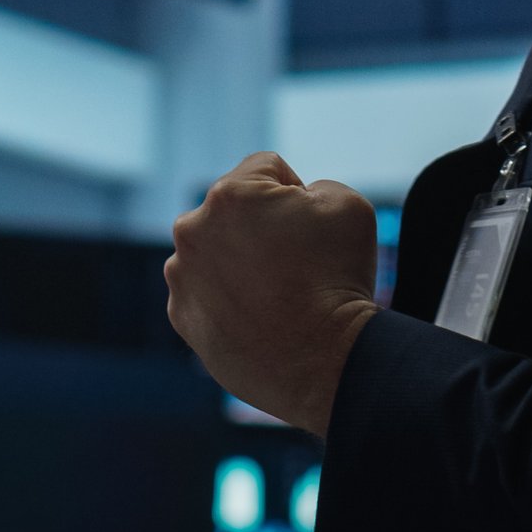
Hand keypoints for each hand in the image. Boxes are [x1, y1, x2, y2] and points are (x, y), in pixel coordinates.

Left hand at [165, 151, 380, 435]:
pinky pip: (207, 292)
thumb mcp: (348, 204)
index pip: (267, 170)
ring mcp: (182, 276)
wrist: (324, 361)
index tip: (312, 230)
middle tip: (296, 263)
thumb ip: (315, 185)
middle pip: (235, 211)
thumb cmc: (338, 279)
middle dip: (262, 226)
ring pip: (216, 250)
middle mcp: (192, 229)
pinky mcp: (183, 317)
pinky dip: (229, 298)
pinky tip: (260, 316)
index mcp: (229, 193)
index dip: (299, 194)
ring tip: (277, 294)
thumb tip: (296, 202)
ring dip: (240, 261)